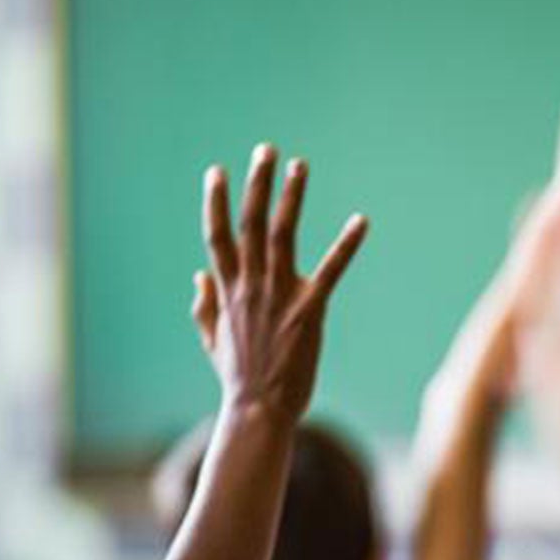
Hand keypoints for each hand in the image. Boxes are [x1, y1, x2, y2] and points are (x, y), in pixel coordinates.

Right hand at [192, 144, 367, 419]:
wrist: (259, 409)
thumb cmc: (239, 376)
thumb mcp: (211, 339)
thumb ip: (205, 305)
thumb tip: (198, 276)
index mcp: (227, 290)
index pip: (218, 236)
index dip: (215, 202)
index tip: (216, 170)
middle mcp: (250, 286)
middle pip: (250, 223)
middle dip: (257, 184)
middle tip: (266, 150)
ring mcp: (279, 296)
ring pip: (282, 235)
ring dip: (291, 198)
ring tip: (299, 165)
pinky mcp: (310, 310)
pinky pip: (331, 270)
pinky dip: (346, 244)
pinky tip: (361, 220)